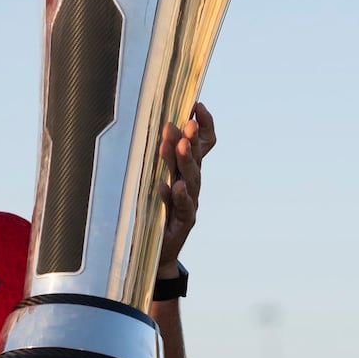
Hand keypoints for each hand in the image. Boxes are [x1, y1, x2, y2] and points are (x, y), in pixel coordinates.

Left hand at [156, 102, 215, 277]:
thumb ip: (163, 156)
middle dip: (193, 139)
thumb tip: (160, 124)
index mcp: (187, 171)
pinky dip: (175, 196)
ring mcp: (190, 205)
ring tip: (181, 146)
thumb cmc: (154, 210)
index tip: (198, 106)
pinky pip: (181, 209)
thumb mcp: (158, 178)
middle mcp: (192, 185)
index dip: (204, 126)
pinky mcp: (182, 224)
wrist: (154, 251)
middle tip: (187, 123)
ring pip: (190, 180)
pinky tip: (171, 186)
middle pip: (196, 159)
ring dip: (185, 162)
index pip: (203, 145)